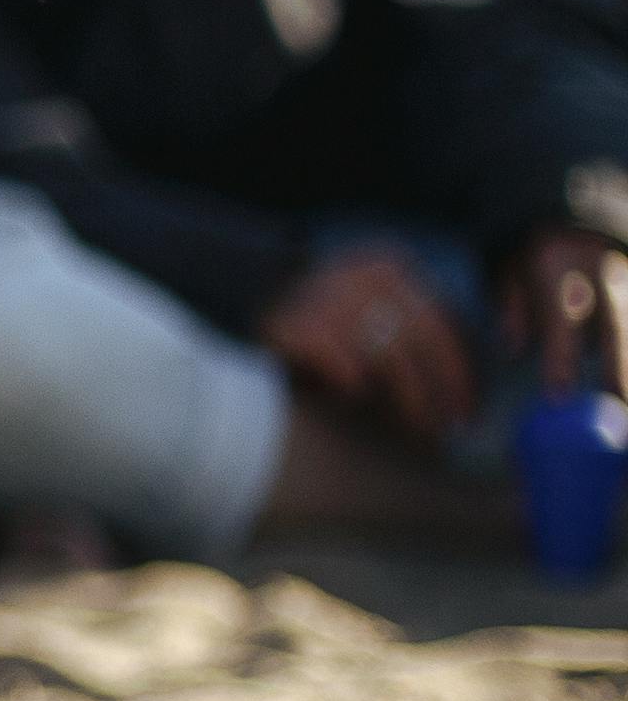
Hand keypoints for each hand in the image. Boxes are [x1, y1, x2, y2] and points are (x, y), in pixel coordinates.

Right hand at [263, 241, 475, 441]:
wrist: (234, 305)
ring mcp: (324, 295)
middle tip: (440, 431)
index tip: (466, 412)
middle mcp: (360, 275)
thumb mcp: (368, 321)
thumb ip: (406, 342)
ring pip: (386, 355)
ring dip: (405, 399)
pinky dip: (353, 383)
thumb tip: (458, 396)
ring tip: (410, 430)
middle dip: (433, 392)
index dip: (457, 371)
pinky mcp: (293, 323)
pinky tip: (356, 398)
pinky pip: (341, 361)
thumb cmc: (318, 331)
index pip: (438, 323)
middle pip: (416, 341)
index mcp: (387, 269)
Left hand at [503, 226, 627, 399]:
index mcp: (560, 267)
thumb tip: (514, 349)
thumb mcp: (510, 269)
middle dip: (620, 370)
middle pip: (616, 327)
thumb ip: (513, 307)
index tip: (558, 396)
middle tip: (619, 407)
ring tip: (626, 401)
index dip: (561, 358)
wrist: (579, 213)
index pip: (562, 319)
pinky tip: (627, 385)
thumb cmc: (536, 252)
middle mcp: (604, 274)